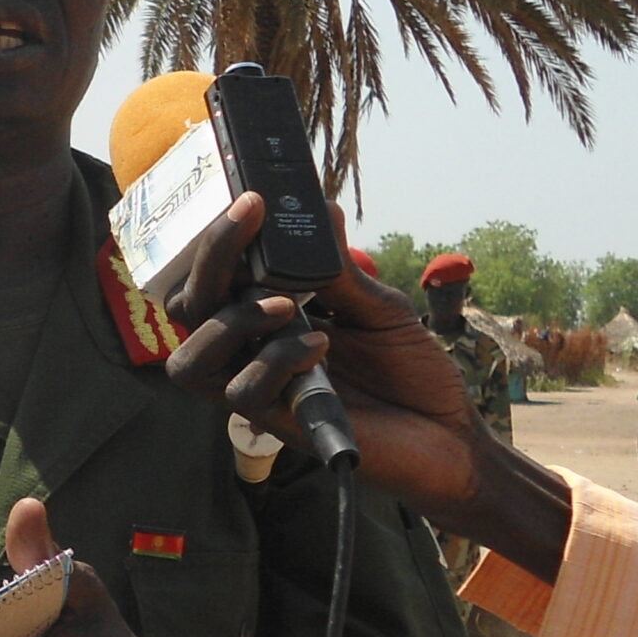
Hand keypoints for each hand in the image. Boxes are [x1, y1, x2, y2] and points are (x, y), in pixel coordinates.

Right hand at [166, 196, 484, 515]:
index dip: (217, 241)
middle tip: (249, 220)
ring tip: (285, 304)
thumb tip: (321, 211)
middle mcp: (254, 352)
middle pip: (187, 309)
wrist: (450, 436)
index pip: (213, 279)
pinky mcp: (281, 423)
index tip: (249, 200)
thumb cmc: (413, 374)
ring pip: (191, 361)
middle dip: (210, 260)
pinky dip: (277, 360)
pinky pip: (244, 392)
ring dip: (230, 321)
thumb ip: (341, 269)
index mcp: (270, 319)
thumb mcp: (380, 307)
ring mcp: (263, 389)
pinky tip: (320, 346)